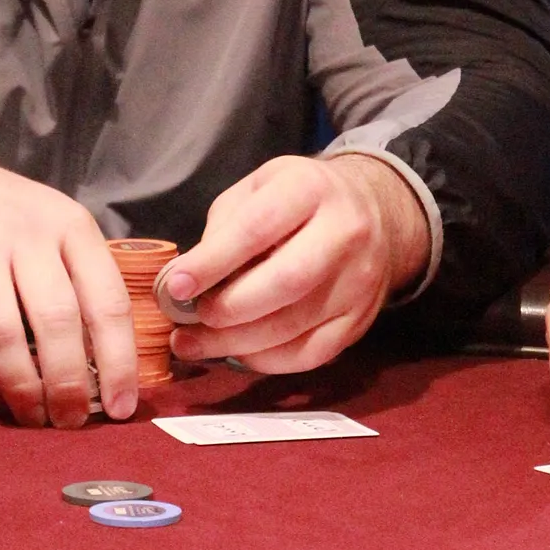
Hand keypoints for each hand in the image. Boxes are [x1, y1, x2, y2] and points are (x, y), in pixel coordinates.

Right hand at [0, 151, 138, 426]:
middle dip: (70, 382)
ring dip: (26, 386)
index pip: (108, 300)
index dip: (119, 361)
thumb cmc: (5, 220)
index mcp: (72, 228)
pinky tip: (4, 397)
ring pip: (9, 334)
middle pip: (59, 320)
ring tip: (37, 419)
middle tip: (74, 421)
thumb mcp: (53, 228)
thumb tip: (112, 363)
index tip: (122, 405)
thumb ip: (82, 281)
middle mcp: (30, 238)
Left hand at [160, 154, 429, 374]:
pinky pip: (309, 354)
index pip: (257, 228)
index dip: (213, 262)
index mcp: (310, 189)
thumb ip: (222, 230)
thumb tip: (184, 282)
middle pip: (285, 282)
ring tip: (194, 344)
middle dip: (228, 308)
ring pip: (294, 326)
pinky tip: (236, 353)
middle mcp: (344, 233)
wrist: (374, 213)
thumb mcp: (257, 190)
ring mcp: (359, 281)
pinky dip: (265, 360)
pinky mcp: (360, 320)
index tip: (175, 286)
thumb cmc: (297, 201)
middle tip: (188, 320)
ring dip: (235, 343)